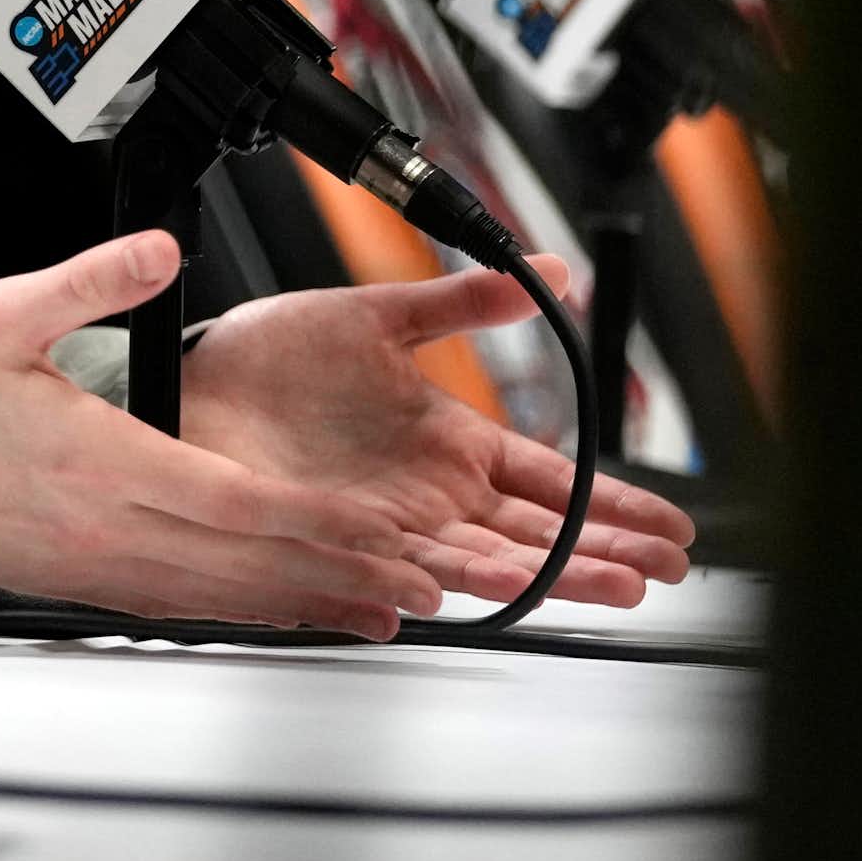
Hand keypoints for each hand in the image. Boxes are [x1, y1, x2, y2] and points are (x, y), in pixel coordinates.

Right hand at [0, 230, 446, 637]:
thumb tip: (161, 249)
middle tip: (424, 588)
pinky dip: (242, 606)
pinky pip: (180, 600)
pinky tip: (271, 606)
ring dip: (306, 603)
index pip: (241, 506)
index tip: (388, 535)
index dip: (325, 527)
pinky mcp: (75, 576)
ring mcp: (94, 562)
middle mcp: (111, 528)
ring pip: (222, 595)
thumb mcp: (1, 313)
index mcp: (105, 462)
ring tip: (377, 612)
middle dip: (346, 578)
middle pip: (252, 566)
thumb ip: (93, 280)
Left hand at [179, 257, 694, 609]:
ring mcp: (390, 526)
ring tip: (608, 584)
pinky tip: (476, 589)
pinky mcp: (340, 542)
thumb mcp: (378, 315)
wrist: (187, 384)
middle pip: (538, 534)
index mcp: (451, 444)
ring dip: (548, 574)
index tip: (673, 524)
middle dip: (604, 552)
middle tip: (665, 568)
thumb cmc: (269, 356)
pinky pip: (398, 569)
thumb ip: (462, 301)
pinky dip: (437, 581)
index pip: (553, 480)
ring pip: (486, 561)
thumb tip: (545, 271)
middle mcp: (431, 495)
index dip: (614, 503)